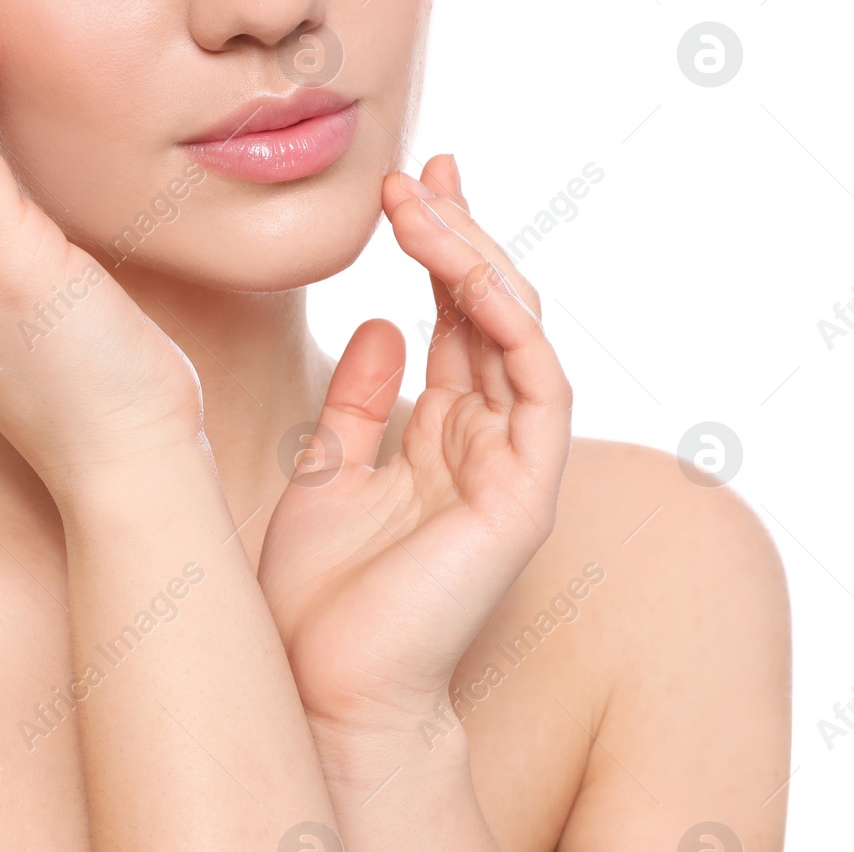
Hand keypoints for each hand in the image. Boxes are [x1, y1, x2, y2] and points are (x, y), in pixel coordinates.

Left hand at [257, 154, 572, 737]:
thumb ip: (359, 402)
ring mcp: (510, 467)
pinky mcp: (523, 496)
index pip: (454, 320)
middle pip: (490, 314)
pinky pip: (537, 391)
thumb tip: (379, 326)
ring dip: (477, 261)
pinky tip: (467, 274)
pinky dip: (509, 325)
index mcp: (440, 435)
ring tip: (426, 203)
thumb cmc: (316, 594)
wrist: (320, 686)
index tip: (404, 185)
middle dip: (460, 234)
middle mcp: (484, 442)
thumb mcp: (324, 470)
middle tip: (421, 168)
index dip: (436, 248)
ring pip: (517, 336)